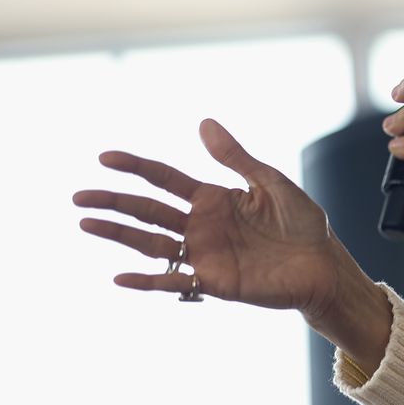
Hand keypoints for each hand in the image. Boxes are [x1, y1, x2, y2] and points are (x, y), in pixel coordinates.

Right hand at [74, 118, 352, 316]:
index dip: (136, 168)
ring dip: (118, 235)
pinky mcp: (213, 282)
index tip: (104, 158)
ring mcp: (204, 254)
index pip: (165, 179)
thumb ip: (235, 157)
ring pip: (151, 242)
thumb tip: (203, 123)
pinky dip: (147, 281)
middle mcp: (201, 225)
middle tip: (79, 196)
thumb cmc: (302, 223)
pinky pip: (174, 281)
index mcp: (213, 198)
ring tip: (86, 224)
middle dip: (114, 201)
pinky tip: (119, 277)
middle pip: (149, 210)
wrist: (324, 264)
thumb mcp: (269, 182)